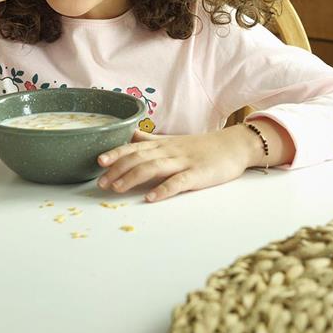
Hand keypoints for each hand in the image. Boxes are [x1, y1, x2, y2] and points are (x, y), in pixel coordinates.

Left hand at [96, 125, 264, 202]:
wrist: (233, 146)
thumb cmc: (202, 146)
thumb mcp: (174, 141)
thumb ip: (151, 140)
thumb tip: (130, 135)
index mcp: (163, 144)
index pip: (135, 147)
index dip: (116, 154)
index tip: (99, 162)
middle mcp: (170, 151)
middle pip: (140, 158)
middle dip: (119, 169)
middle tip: (102, 183)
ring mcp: (184, 162)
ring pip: (155, 167)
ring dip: (134, 177)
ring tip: (118, 189)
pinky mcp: (198, 174)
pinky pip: (179, 181)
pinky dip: (164, 189)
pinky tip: (151, 197)